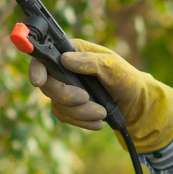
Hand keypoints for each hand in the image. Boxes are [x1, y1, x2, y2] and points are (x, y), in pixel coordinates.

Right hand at [27, 38, 172, 151]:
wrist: (135, 105)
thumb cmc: (126, 79)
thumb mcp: (113, 67)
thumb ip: (91, 63)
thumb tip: (65, 59)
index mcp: (73, 52)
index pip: (44, 57)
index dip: (37, 68)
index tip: (38, 81)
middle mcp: (64, 69)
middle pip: (48, 85)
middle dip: (68, 96)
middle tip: (87, 99)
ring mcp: (65, 89)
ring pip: (57, 104)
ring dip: (81, 112)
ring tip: (102, 112)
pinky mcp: (68, 106)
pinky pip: (64, 116)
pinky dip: (82, 121)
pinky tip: (98, 120)